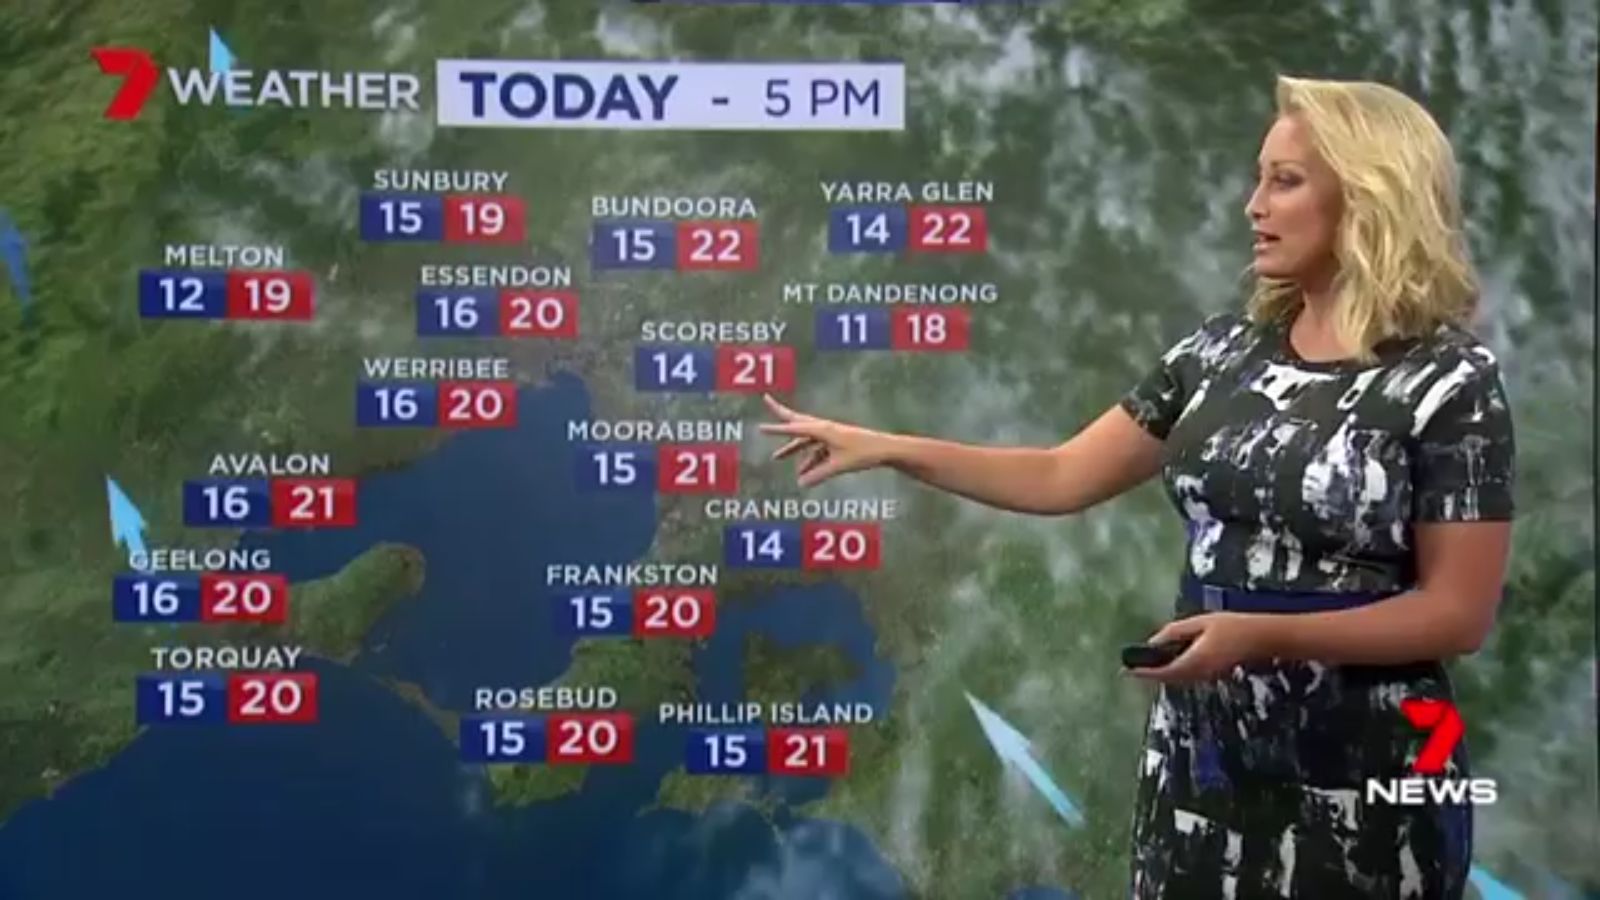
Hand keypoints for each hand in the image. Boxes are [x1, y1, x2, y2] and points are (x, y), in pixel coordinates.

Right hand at [759, 393, 894, 487]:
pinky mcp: (837, 441)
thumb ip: (818, 475)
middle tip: (766, 399)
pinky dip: (809, 459)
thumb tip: (801, 483)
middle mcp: (825, 427)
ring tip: (777, 457)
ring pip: (806, 439)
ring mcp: (830, 433)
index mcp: (823, 429)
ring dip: (793, 448)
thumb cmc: (863, 453)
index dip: (776, 430)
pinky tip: (804, 472)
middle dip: (780, 414)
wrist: (884, 449)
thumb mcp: (838, 466)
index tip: (761, 428)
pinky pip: (817, 449)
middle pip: (797, 420)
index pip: (794, 428)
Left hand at [1129, 613, 1274, 683]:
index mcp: (1195, 661)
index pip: (1163, 671)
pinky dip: (1171, 672)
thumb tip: (1153, 642)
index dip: (1143, 672)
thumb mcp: (1200, 623)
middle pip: (1167, 678)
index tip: (1125, 671)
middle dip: (1148, 674)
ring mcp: (1206, 677)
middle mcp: (1198, 674)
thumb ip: (1175, 632)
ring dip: (1159, 674)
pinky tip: (1166, 662)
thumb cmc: (1232, 627)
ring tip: (1142, 665)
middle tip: (1128, 669)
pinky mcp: (1211, 675)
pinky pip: (1185, 676)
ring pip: (1176, 679)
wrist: (1262, 639)